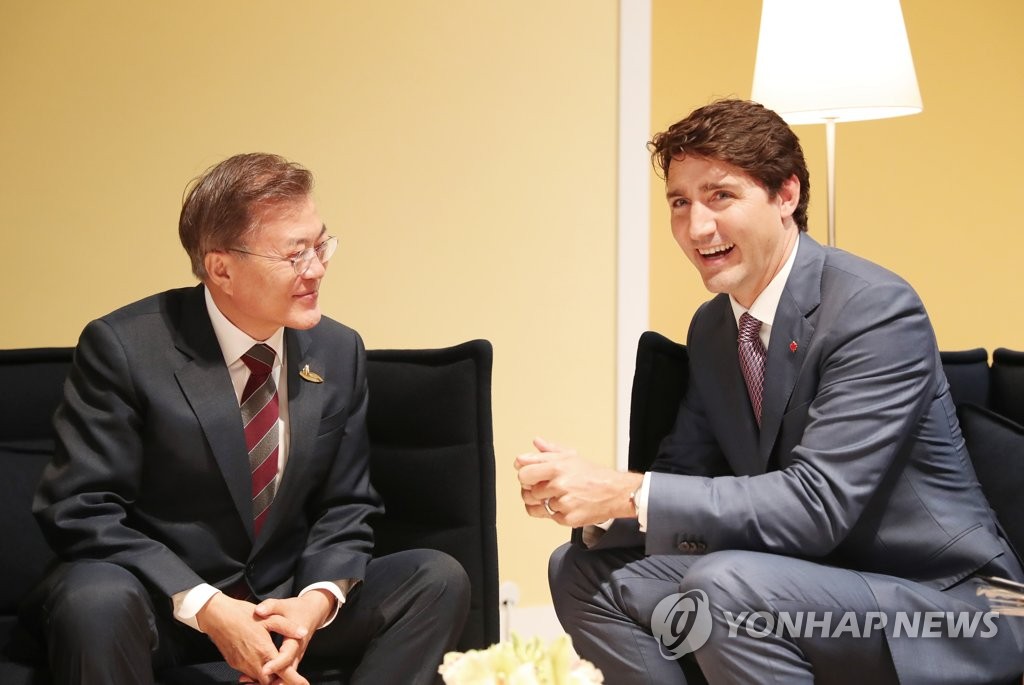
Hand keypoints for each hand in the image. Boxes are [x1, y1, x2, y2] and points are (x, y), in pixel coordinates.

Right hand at [196, 593, 305, 684]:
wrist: (216, 616)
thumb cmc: (242, 614)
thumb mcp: (269, 617)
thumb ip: (288, 627)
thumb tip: (303, 633)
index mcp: (264, 651)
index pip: (283, 673)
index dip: (295, 680)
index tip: (304, 684)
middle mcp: (252, 662)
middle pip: (270, 681)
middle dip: (280, 680)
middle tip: (290, 675)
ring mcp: (241, 664)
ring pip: (258, 679)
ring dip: (268, 677)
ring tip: (277, 669)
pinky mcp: (234, 663)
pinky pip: (248, 673)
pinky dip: (257, 672)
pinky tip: (262, 663)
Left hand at [251, 590, 334, 683]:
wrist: (312, 613)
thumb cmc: (297, 609)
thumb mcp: (283, 604)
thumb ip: (271, 606)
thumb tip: (258, 610)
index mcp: (296, 639)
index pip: (287, 655)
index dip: (276, 664)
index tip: (264, 669)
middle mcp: (297, 652)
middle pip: (287, 673)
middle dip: (271, 680)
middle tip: (251, 682)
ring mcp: (294, 658)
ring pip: (284, 676)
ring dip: (268, 682)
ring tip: (247, 682)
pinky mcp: (290, 660)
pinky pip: (282, 674)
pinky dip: (269, 679)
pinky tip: (251, 679)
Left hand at [514, 437, 642, 526]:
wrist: (616, 493)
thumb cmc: (595, 475)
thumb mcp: (572, 457)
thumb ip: (549, 451)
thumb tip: (536, 443)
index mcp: (558, 466)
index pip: (523, 473)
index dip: (525, 476)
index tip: (530, 477)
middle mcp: (559, 484)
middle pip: (528, 491)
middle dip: (533, 490)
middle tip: (545, 488)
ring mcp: (563, 503)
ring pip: (538, 506)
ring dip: (545, 502)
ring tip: (558, 496)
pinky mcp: (568, 518)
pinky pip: (550, 517)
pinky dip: (556, 513)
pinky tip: (566, 505)